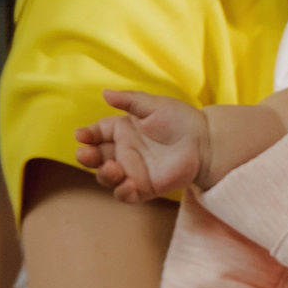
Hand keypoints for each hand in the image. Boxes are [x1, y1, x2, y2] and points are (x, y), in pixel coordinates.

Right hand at [75, 88, 209, 202]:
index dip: (86, 135)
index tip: (81, 135)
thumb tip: (105, 93)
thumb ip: (130, 101)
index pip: (95, 133)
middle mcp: (122, 151)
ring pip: (107, 177)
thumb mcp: (153, 106)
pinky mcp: (144, 187)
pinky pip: (126, 194)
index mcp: (120, 130)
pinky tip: (127, 184)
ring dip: (104, 175)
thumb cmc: (179, 119)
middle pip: (95, 158)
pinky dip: (123, 192)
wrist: (205, 141)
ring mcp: (131, 170)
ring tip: (112, 168)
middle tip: (86, 154)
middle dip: (86, 158)